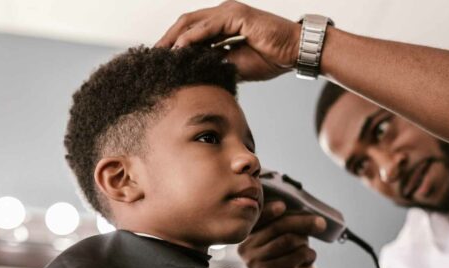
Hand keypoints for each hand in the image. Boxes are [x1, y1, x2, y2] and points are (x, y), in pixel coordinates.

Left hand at [155, 1, 300, 80]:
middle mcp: (223, 14)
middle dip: (167, 40)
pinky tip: (179, 49)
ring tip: (160, 54)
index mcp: (223, 24)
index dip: (174, 45)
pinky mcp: (237, 15)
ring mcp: (229, 12)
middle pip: (186, 23)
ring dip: (174, 38)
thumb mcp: (236, 64)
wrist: (296, 52)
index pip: (191, 32)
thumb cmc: (272, 57)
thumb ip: (217, 64)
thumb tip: (197, 74)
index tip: (161, 61)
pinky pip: (208, 26)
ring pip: (193, 22)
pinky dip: (192, 38)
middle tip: (152, 57)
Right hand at [238, 201, 326, 267]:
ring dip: (304, 242)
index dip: (269, 211)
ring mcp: (255, 261)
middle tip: (320, 223)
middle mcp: (246, 246)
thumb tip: (312, 218)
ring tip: (305, 247)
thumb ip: (289, 220)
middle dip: (302, 223)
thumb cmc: (290, 250)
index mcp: (247, 232)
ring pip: (288, 241)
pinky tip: (307, 258)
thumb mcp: (287, 231)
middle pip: (277, 227)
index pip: (257, 218)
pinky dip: (309, 254)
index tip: (282, 206)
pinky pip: (296, 256)